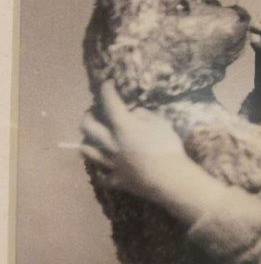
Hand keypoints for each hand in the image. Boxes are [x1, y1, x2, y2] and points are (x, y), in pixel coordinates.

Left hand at [80, 80, 187, 201]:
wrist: (171, 180)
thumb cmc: (168, 148)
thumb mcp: (161, 123)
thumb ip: (144, 115)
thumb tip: (134, 113)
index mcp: (123, 125)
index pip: (109, 101)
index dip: (106, 89)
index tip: (107, 83)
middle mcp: (111, 142)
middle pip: (87, 126)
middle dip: (88, 115)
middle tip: (94, 113)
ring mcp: (110, 163)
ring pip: (87, 150)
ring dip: (87, 141)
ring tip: (92, 138)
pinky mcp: (115, 180)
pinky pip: (100, 175)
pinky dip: (100, 169)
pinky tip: (103, 166)